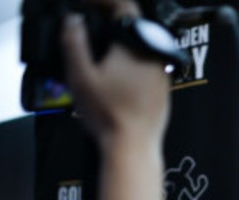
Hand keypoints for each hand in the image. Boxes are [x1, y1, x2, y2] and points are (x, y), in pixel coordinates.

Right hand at [61, 2, 169, 149]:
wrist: (133, 146)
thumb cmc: (109, 116)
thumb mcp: (80, 76)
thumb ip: (74, 43)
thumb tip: (74, 21)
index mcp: (135, 46)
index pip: (124, 7)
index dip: (103, 1)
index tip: (87, 4)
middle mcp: (155, 56)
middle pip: (134, 27)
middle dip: (112, 23)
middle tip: (91, 26)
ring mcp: (162, 73)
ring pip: (142, 47)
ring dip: (123, 44)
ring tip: (101, 52)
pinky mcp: (164, 89)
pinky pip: (148, 66)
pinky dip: (133, 63)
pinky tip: (117, 76)